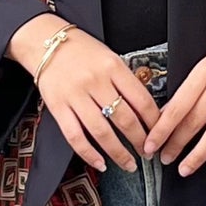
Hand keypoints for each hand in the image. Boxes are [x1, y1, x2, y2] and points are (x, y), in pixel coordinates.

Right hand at [7, 14, 158, 172]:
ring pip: (102, 132)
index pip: (142, 100)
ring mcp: (76, 96)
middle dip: (140, 141)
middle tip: (148, 152)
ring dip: (119, 153)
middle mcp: (95, 81)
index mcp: (113, 67)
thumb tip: (146, 110)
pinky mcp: (58, 107)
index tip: (160, 133)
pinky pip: (75, 136)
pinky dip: (89, 153)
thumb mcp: (110, 57)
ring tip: (129, 163)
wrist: (46, 42)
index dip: (154, 122)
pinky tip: (100, 162)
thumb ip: (126, 81)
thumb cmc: (81, 50)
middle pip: (125, 119)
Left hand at [146, 26, 205, 175]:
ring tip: (185, 168)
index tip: (150, 145)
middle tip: (164, 159)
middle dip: (175, 144)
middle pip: (194, 122)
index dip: (161, 129)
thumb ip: (191, 87)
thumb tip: (168, 114)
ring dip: (198, 155)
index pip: (177, 106)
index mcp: (204, 72)